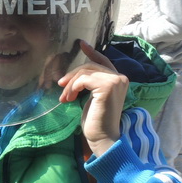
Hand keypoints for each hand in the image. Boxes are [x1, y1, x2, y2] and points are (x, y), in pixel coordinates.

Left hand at [57, 40, 128, 156]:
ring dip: (71, 84)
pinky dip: (73, 87)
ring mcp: (115, 81)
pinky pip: (84, 79)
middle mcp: (120, 78)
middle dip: (73, 75)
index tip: (81, 44)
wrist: (103, 138)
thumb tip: (75, 75)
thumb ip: (91, 84)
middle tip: (61, 85)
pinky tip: (69, 98)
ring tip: (64, 97)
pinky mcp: (107, 86)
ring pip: (86, 72)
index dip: (92, 52)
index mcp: (119, 80)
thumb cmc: (97, 122)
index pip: (103, 61)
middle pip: (91, 66)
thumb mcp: (93, 98)